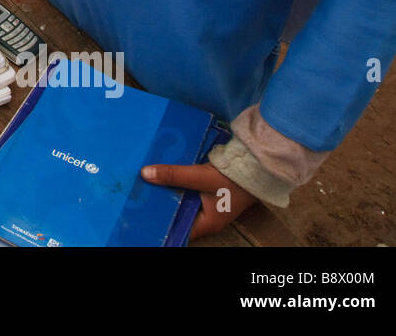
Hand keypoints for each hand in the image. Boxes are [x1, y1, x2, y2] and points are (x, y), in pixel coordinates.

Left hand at [142, 162, 257, 239]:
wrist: (256, 165)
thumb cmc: (232, 178)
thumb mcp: (199, 176)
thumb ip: (173, 176)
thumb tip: (145, 174)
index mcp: (206, 224)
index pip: (177, 229)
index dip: (160, 223)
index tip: (141, 214)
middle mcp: (207, 218)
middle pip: (177, 215)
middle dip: (161, 206)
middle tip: (138, 197)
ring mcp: (209, 206)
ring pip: (182, 202)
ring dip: (168, 193)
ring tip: (146, 185)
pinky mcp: (209, 193)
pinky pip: (188, 192)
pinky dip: (177, 185)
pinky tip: (163, 176)